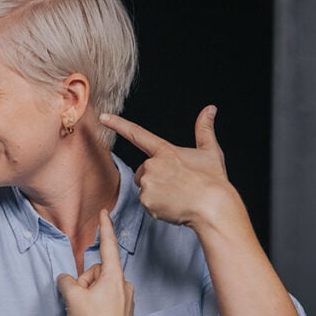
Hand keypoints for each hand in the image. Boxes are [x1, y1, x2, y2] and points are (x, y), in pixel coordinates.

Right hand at [56, 210, 134, 315]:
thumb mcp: (72, 295)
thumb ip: (66, 281)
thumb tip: (66, 280)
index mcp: (114, 276)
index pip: (107, 246)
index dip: (104, 228)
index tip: (105, 212)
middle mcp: (124, 286)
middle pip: (99, 273)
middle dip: (86, 282)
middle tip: (78, 298)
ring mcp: (127, 301)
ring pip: (102, 289)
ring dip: (91, 295)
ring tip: (85, 313)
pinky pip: (108, 302)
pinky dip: (98, 306)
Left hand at [100, 105, 235, 229]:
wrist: (213, 207)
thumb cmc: (213, 180)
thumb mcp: (210, 151)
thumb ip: (204, 129)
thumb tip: (210, 109)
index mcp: (165, 151)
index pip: (137, 133)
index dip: (118, 124)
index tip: (103, 117)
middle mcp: (152, 165)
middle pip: (143, 171)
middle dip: (155, 178)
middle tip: (177, 185)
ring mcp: (148, 183)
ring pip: (144, 188)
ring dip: (156, 193)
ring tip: (177, 196)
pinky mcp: (146, 201)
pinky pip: (147, 204)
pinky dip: (157, 207)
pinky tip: (173, 206)